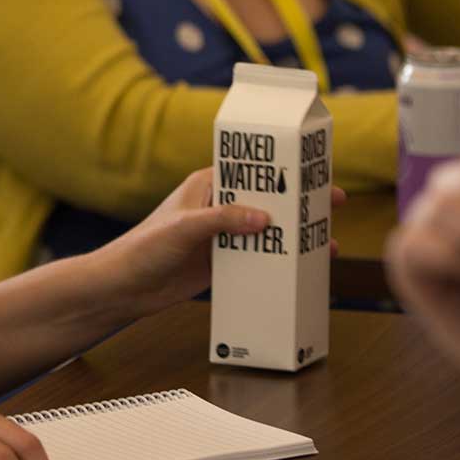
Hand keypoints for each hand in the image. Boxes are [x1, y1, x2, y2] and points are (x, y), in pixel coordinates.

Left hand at [90, 168, 344, 316]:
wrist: (124, 288)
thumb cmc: (144, 248)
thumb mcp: (183, 228)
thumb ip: (222, 220)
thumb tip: (264, 218)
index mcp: (207, 185)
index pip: (252, 171)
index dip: (283, 171)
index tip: (312, 172)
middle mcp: (218, 207)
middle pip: (267, 200)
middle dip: (298, 203)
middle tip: (334, 204)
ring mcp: (222, 236)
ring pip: (266, 231)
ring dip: (293, 236)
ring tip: (326, 242)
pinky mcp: (222, 263)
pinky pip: (257, 259)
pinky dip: (278, 262)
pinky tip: (301, 269)